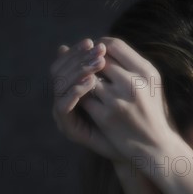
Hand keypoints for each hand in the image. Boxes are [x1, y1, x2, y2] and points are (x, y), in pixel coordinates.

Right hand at [49, 38, 127, 163]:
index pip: (65, 63)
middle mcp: (64, 101)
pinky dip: (75, 92)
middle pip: (57, 72)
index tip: (93, 42)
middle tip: (94, 51)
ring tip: (95, 64)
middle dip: (76, 59)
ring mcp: (63, 116)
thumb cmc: (129, 121)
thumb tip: (104, 44)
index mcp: (72, 90)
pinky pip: (63, 106)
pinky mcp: (68, 129)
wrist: (135, 151)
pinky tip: (90, 82)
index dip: (77, 52)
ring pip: (59, 87)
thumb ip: (107, 72)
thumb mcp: (120, 93)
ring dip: (76, 72)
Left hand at [79, 37, 180, 160]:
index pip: (114, 45)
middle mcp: (134, 83)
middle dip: (89, 64)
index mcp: (146, 72)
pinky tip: (85, 102)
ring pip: (88, 79)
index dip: (99, 47)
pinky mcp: (106, 117)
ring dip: (84, 81)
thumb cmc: (151, 112)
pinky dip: (82, 98)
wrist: (156, 147)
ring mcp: (118, 101)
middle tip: (85, 69)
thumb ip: (130, 64)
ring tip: (85, 86)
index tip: (94, 54)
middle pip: (98, 60)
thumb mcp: (150, 84)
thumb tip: (98, 45)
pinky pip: (84, 99)